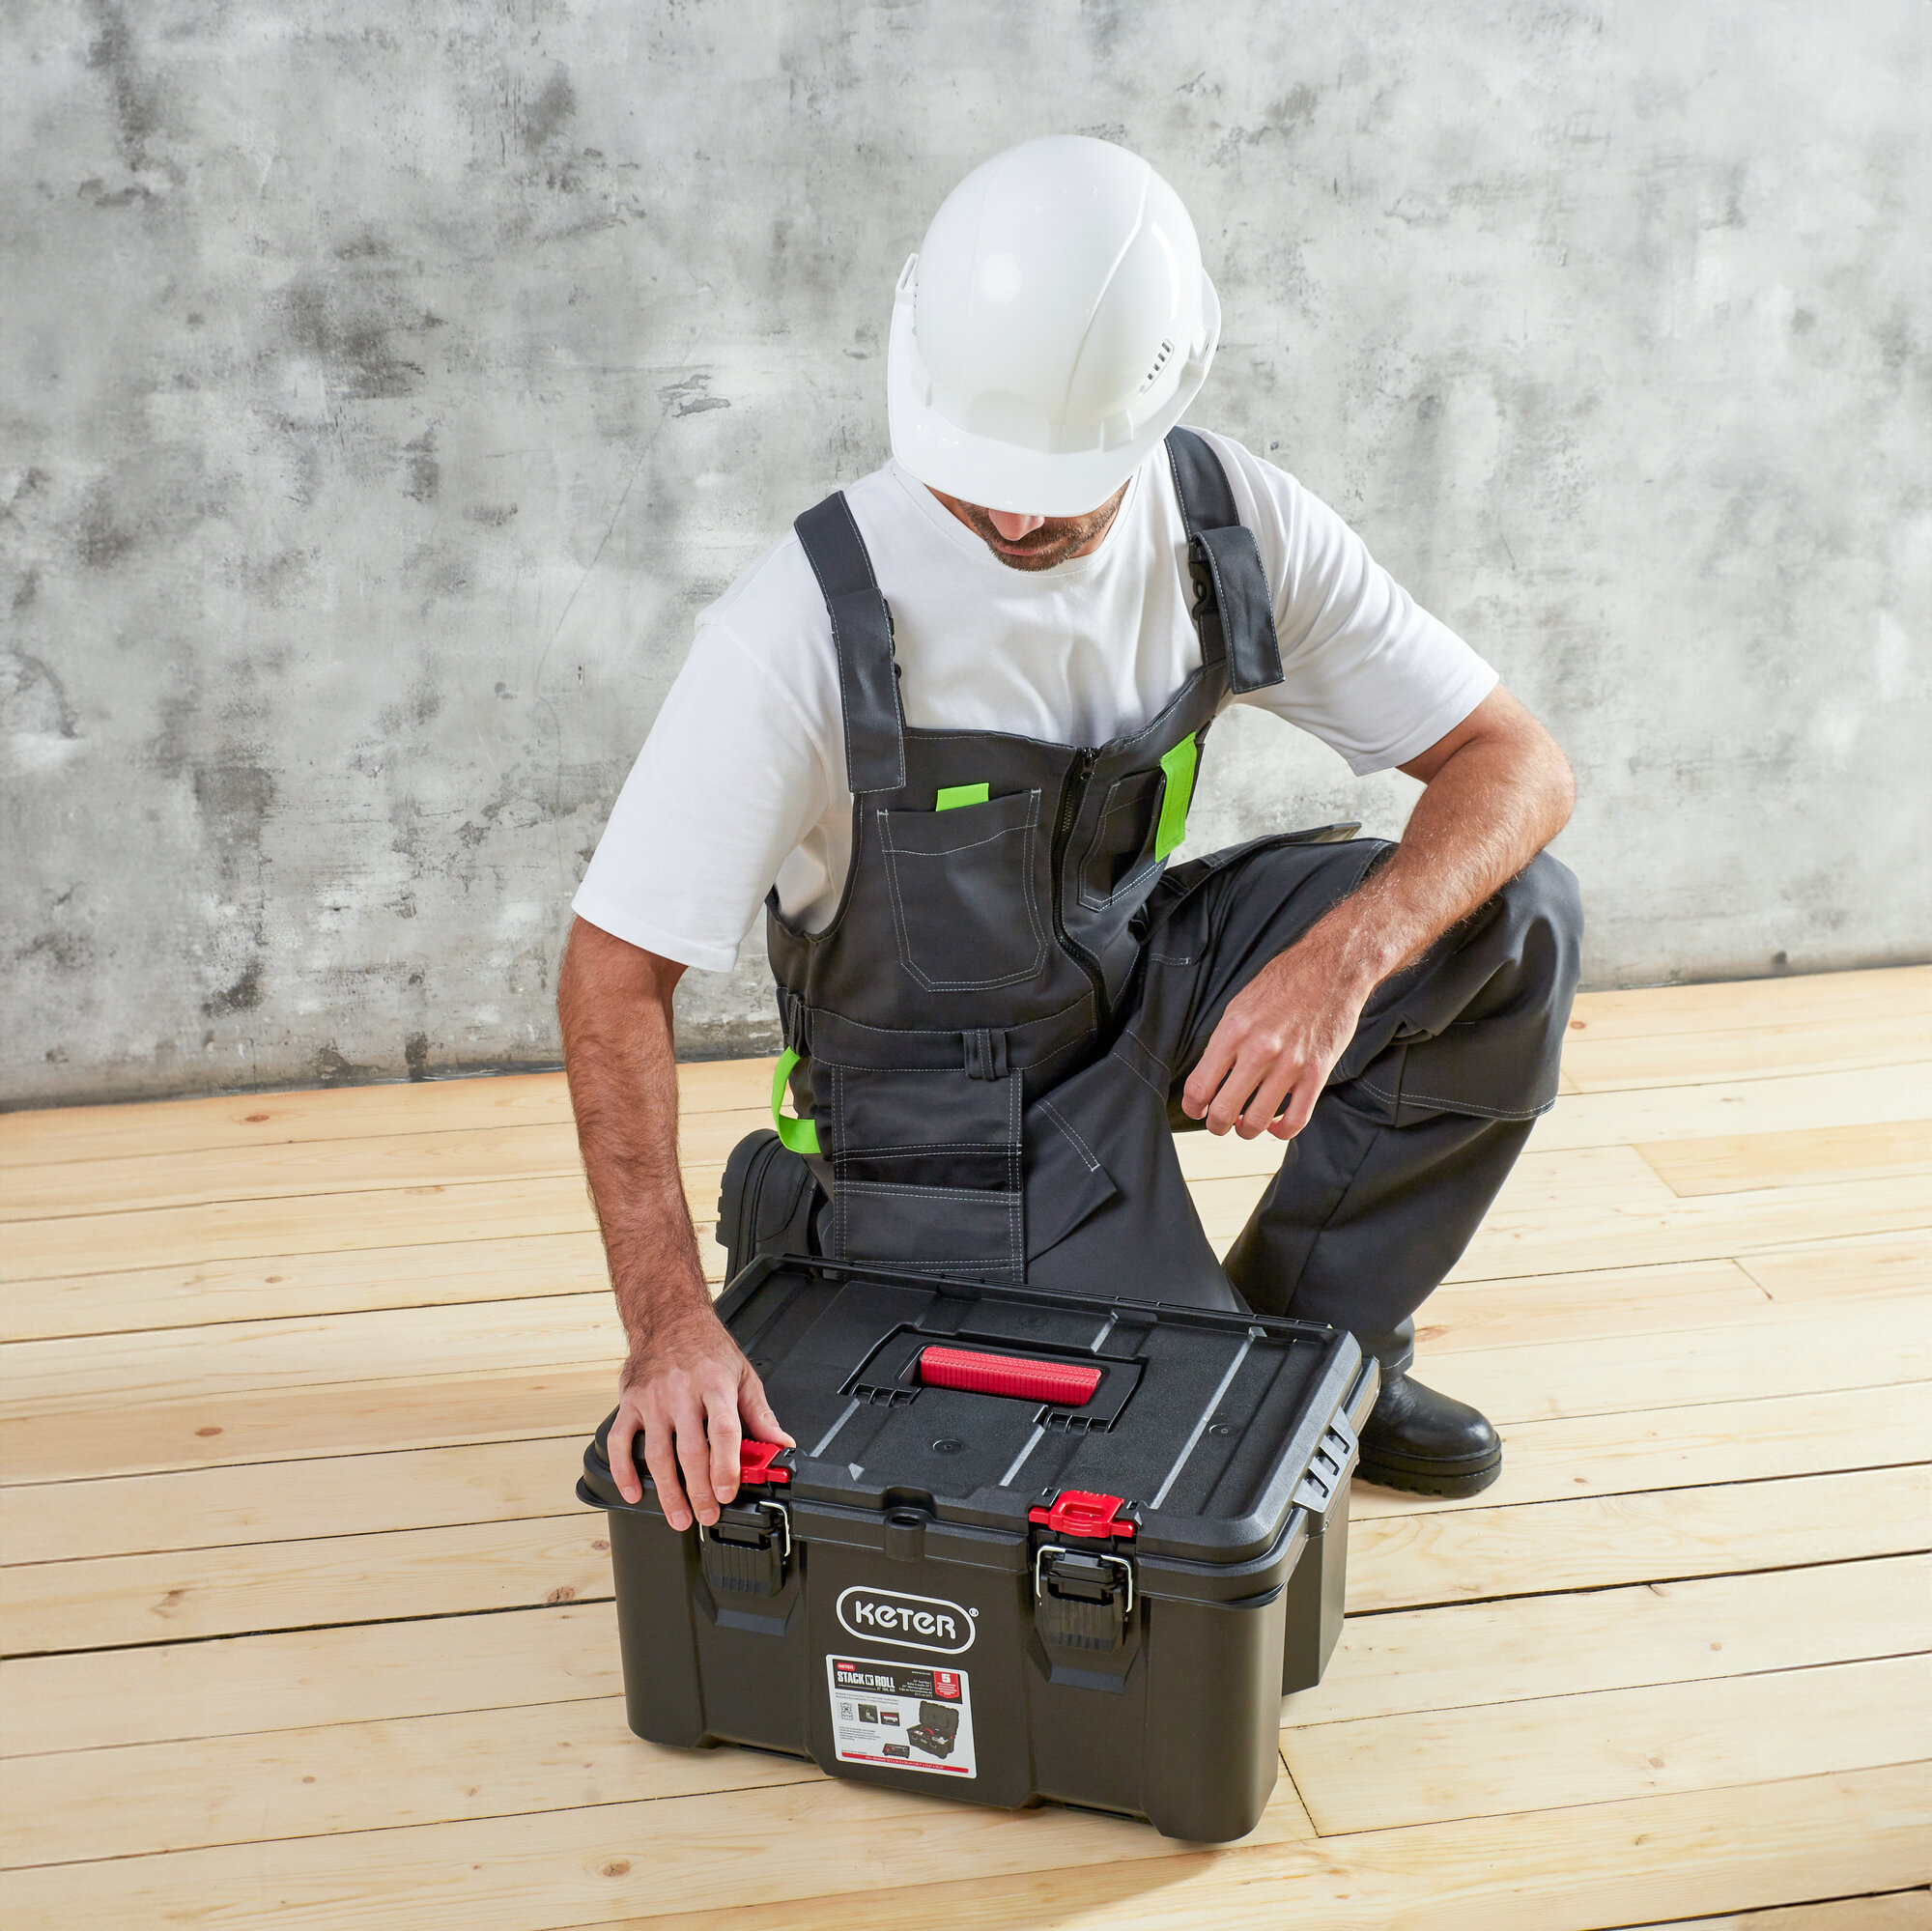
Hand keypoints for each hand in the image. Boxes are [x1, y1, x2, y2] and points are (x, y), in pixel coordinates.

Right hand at [608, 1303, 793, 1528]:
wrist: (669, 1318)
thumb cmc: (708, 1349)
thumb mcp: (743, 1376)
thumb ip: (760, 1416)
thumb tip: (782, 1445)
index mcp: (715, 1385)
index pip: (723, 1431)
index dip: (726, 1466)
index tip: (729, 1491)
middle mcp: (682, 1392)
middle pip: (690, 1451)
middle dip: (700, 1491)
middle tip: (708, 1515)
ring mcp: (653, 1399)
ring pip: (657, 1454)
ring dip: (667, 1491)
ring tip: (679, 1516)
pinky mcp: (630, 1403)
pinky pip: (621, 1441)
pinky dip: (623, 1471)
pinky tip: (633, 1492)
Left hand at [1180, 939, 1371, 1140]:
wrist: (1332, 969)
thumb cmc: (1284, 984)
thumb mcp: (1240, 1006)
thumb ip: (1224, 1043)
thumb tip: (1210, 1079)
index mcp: (1233, 1031)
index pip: (1198, 1086)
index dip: (1192, 1107)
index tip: (1196, 1109)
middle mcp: (1259, 1050)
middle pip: (1222, 1111)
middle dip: (1215, 1124)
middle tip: (1218, 1122)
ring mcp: (1290, 1064)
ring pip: (1256, 1122)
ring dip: (1245, 1131)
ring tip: (1244, 1124)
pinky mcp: (1317, 1074)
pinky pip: (1295, 1120)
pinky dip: (1279, 1131)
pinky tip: (1274, 1125)